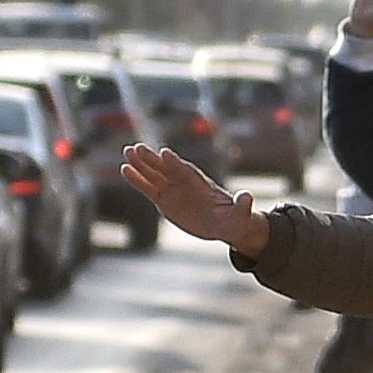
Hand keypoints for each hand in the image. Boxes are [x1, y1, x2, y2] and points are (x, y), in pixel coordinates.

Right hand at [121, 146, 265, 252]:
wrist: (227, 224)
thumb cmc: (235, 217)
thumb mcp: (241, 213)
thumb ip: (242, 204)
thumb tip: (248, 197)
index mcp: (201, 183)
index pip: (186, 171)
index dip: (175, 163)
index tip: (164, 153)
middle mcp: (184, 183)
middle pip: (166, 168)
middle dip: (152, 159)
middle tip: (136, 148)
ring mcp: (173, 190)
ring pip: (154, 175)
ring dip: (140, 165)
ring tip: (126, 153)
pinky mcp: (165, 200)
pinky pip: (148, 188)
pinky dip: (137, 180)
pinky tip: (124, 170)